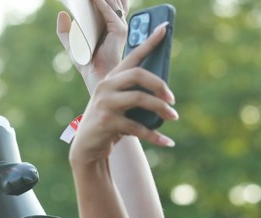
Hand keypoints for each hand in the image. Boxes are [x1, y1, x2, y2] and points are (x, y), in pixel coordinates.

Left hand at [56, 0, 128, 91]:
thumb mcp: (72, 45)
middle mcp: (117, 22)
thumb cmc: (88, 63)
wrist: (97, 78)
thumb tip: (62, 14)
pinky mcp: (119, 30)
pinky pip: (109, 11)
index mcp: (108, 23)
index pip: (110, 1)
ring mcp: (120, 25)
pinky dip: (100, 2)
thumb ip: (65, 31)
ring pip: (112, 1)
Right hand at [68, 22, 176, 164]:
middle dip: (158, 84)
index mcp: (112, 78)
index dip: (149, 42)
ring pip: (139, 99)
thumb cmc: (109, 123)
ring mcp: (105, 103)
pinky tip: (167, 142)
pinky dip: (155, 136)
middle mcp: (106, 86)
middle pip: (137, 74)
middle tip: (172, 98)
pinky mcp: (107, 122)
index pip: (133, 55)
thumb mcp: (120, 105)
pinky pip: (137, 127)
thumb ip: (135, 95)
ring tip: (173, 116)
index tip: (165, 28)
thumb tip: (166, 95)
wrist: (87, 146)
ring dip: (161, 108)